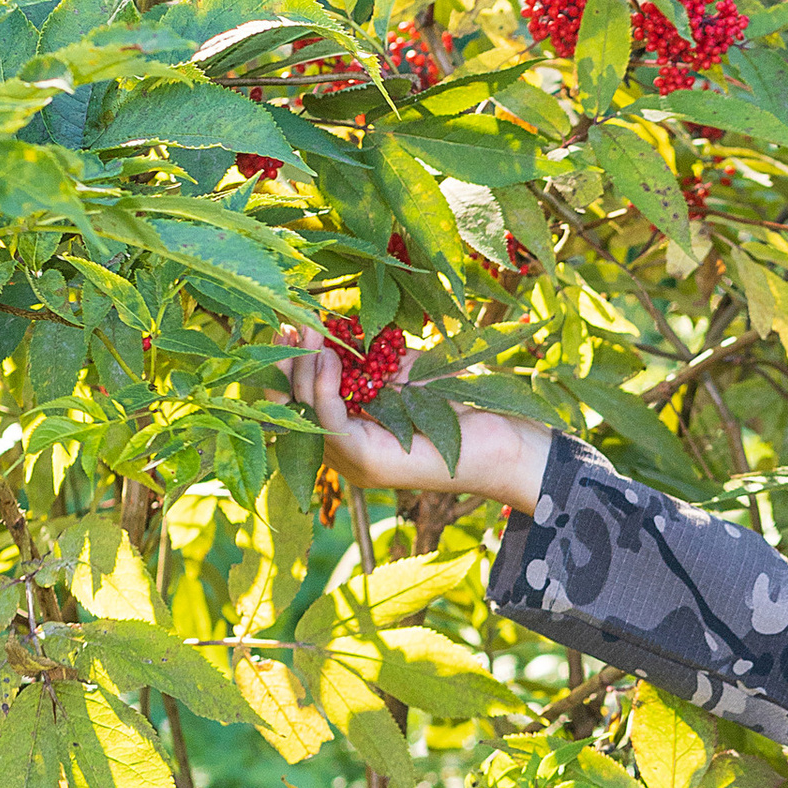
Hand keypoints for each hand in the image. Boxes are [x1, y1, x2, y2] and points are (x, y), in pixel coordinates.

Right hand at [281, 329, 550, 515]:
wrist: (503, 437)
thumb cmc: (457, 403)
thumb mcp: (400, 371)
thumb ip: (365, 359)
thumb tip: (328, 329)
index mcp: (350, 432)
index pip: (299, 401)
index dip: (288, 365)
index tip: (289, 325)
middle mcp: (344, 451)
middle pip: (291, 411)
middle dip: (283, 365)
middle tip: (287, 325)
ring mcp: (353, 461)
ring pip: (305, 414)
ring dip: (302, 368)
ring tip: (306, 332)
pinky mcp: (368, 462)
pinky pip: (331, 421)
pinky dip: (323, 387)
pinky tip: (328, 357)